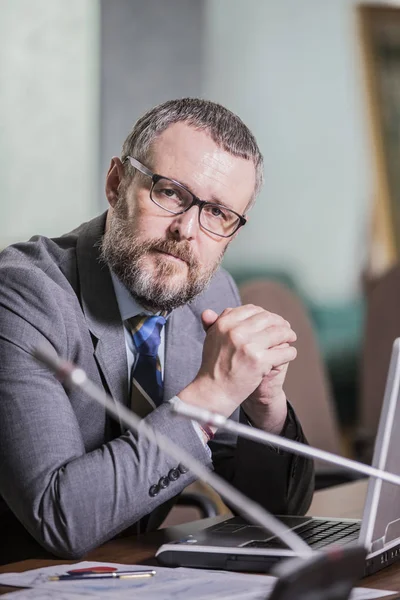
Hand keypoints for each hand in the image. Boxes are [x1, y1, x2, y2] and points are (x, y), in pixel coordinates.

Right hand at [179, 304, 296, 420]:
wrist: (215, 391)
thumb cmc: (214, 366)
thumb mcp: (210, 340)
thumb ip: (213, 324)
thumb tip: (208, 311)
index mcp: (224, 323)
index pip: (251, 310)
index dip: (264, 314)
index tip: (270, 320)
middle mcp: (235, 331)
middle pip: (267, 319)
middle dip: (279, 323)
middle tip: (286, 329)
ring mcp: (248, 346)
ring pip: (279, 333)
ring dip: (288, 334)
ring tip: (291, 338)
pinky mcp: (259, 361)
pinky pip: (284, 351)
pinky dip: (290, 352)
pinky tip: (289, 354)